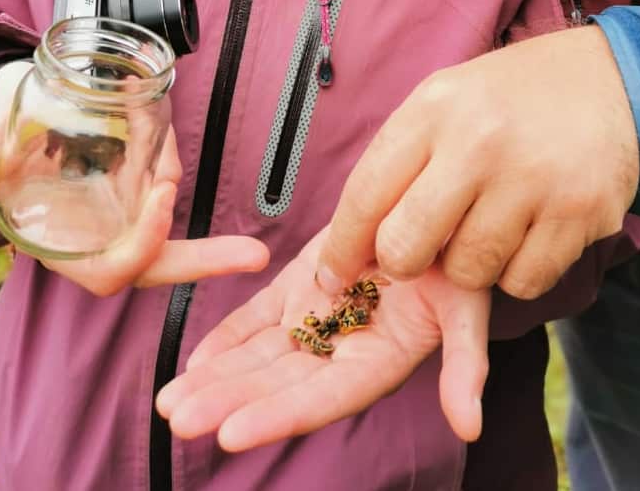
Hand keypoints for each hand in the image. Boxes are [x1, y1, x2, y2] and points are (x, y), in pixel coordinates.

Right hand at [0, 60, 268, 294]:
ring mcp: (113, 214)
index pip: (111, 272)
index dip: (142, 245)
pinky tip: (163, 132)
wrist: (5, 99)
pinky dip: (169, 168)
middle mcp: (93, 237)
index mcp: (58, 242)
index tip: (161, 192)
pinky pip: (159, 193)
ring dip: (180, 193)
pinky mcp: (127, 187)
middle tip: (253, 256)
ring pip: (166, 235)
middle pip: (156, 266)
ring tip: (159, 130)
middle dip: (205, 263)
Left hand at [156, 229, 489, 450]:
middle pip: (277, 385)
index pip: (320, 399)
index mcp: (377, 362)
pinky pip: (255, 320)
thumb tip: (471, 426)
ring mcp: (316, 320)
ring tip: (168, 402)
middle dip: (227, 402)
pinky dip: (224, 340)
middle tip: (178, 419)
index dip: (277, 416)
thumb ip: (464, 364)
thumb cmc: (461, 259)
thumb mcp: (467, 307)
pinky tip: (190, 362)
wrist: (440, 205)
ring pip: (258, 357)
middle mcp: (340, 351)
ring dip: (215, 379)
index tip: (230, 434)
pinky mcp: (299, 289)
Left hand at [316, 25, 639, 298]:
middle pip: (406, 248)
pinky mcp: (579, 214)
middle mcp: (480, 142)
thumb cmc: (509, 99)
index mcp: (435, 107)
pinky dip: (518, 271)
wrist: (610, 80)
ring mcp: (532, 180)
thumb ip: (402, 160)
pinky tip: (528, 232)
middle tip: (422, 251)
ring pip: (466, 273)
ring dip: (469, 263)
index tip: (333, 275)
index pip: (365, 194)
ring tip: (488, 224)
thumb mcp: (446, 100)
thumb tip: (353, 242)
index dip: (343, 246)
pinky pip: (522, 282)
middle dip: (404, 262)